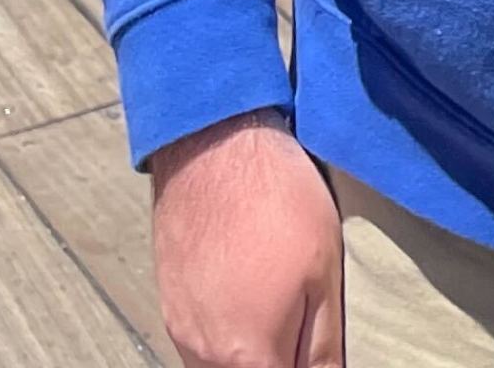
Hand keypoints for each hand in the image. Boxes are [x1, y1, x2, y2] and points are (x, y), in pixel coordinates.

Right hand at [148, 112, 341, 367]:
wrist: (212, 146)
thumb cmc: (274, 200)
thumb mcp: (323, 273)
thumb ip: (321, 347)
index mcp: (246, 355)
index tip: (316, 358)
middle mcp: (202, 354)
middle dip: (279, 362)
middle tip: (302, 326)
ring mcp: (181, 330)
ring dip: (253, 355)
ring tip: (280, 311)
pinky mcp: (169, 306)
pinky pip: (202, 345)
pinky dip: (230, 339)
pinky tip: (252, 301)